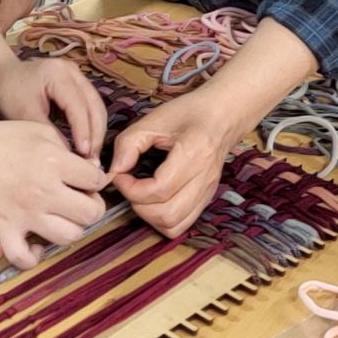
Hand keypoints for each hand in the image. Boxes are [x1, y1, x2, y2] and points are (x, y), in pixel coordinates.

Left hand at [0, 57, 106, 159]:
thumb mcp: (24, 114)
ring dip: (97, 132)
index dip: (83, 131)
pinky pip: (92, 106)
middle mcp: (73, 71)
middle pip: (94, 105)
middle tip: (92, 161)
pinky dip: (91, 126)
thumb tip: (70, 157)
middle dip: (95, 134)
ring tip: (91, 156)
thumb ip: (48, 133)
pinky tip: (87, 145)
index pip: (78, 105)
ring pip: (97, 106)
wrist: (2, 78)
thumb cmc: (8, 94)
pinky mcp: (78, 84)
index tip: (84, 155)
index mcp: (57, 73)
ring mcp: (78, 76)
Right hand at [0, 119, 107, 267]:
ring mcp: (24, 214)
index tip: (86, 178)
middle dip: (92, 206)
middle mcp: (42, 191)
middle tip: (80, 199)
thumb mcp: (41, 130)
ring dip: (71, 228)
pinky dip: (34, 257)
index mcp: (53, 162)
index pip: (96, 181)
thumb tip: (92, 171)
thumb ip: (69, 148)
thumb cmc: (4, 138)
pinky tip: (37, 243)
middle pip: (90, 214)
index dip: (96, 179)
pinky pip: (23, 257)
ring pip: (68, 237)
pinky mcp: (5, 229)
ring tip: (62, 216)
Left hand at [106, 91, 241, 237]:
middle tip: (129, 185)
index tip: (120, 175)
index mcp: (194, 154)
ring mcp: (208, 192)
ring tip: (140, 194)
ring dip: (150, 216)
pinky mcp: (207, 199)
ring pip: (175, 225)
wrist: (223, 115)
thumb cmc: (190, 112)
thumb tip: (114, 171)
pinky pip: (183, 224)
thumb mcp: (155, 119)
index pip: (159, 189)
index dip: (131, 189)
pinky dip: (163, 220)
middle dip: (138, 205)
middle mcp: (204, 179)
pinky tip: (154, 200)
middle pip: (167, 214)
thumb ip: (129, 143)